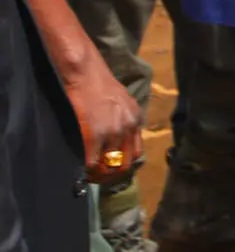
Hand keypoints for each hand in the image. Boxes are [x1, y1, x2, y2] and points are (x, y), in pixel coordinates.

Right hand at [63, 59, 140, 183]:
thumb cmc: (100, 84)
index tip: (112, 169)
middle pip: (124, 164)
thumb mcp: (122, 102)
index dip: (123, 164)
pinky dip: (87, 170)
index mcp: (136, 120)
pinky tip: (81, 170)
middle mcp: (128, 128)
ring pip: (108, 165)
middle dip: (112, 174)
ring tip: (88, 176)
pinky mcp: (95, 134)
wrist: (86, 73)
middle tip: (98, 178)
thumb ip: (124, 119)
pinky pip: (92, 161)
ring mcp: (112, 132)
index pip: (136, 153)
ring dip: (98, 174)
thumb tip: (117, 138)